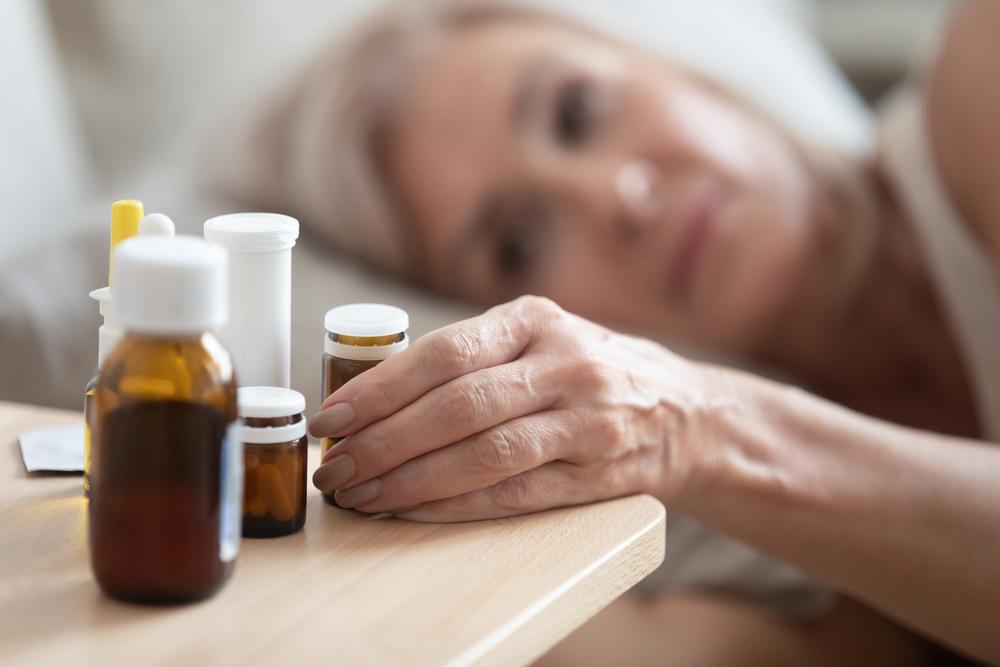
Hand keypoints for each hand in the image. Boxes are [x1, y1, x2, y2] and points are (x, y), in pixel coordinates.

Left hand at [309, 296, 712, 520]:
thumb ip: (475, 354)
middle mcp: (565, 364)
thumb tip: (374, 392)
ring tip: (362, 495)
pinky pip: (515, 494)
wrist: (687, 412)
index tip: (331, 418)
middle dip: (384, 441)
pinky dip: (456, 506)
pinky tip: (413, 511)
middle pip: (458, 406)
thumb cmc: (589, 368)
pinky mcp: (600, 473)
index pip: (444, 352)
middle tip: (335, 468)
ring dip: (411, 481)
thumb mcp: (541, 336)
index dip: (379, 389)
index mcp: (536, 319)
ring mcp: (588, 420)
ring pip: (484, 455)